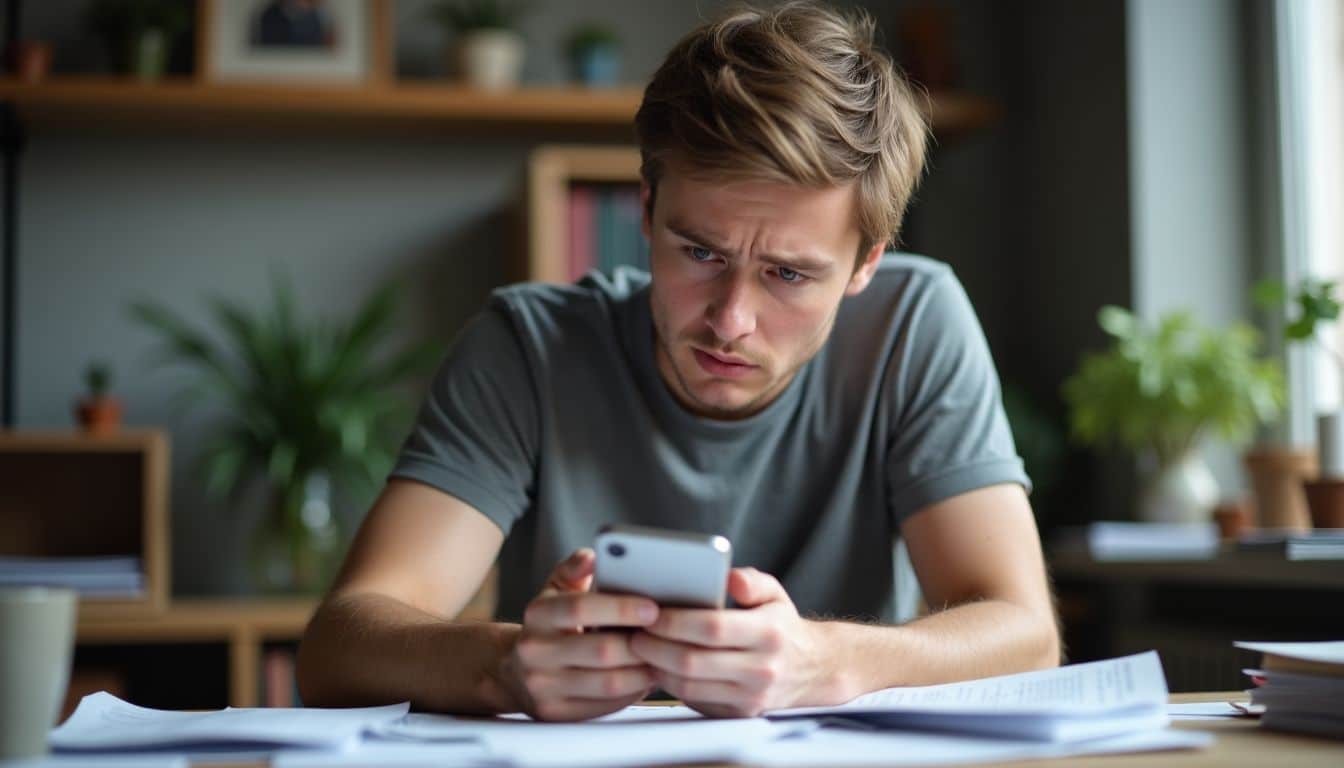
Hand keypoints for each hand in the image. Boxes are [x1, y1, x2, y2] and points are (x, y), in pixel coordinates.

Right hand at [500, 548, 660, 720]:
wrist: (516, 672)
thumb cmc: (551, 625)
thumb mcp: (556, 590)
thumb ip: (575, 568)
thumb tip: (593, 555)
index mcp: (537, 614)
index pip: (580, 607)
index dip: (620, 608)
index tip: (653, 607)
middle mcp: (534, 651)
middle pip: (601, 650)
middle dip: (641, 643)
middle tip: (668, 637)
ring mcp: (543, 686)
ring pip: (608, 682)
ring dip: (643, 671)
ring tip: (662, 657)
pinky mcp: (556, 713)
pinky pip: (606, 705)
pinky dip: (633, 692)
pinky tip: (644, 678)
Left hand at [629, 567, 844, 717]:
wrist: (812, 669)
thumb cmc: (782, 626)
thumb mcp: (775, 593)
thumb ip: (752, 581)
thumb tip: (729, 578)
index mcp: (769, 633)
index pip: (712, 627)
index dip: (675, 621)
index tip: (650, 613)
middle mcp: (761, 668)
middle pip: (694, 661)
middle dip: (655, 646)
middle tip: (634, 633)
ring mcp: (750, 696)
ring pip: (689, 686)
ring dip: (657, 668)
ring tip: (640, 649)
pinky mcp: (738, 713)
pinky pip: (695, 700)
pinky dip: (670, 684)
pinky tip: (658, 666)